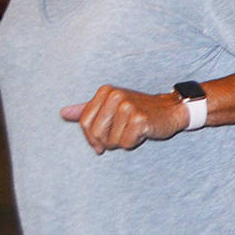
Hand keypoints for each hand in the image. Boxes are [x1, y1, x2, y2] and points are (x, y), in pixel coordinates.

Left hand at [60, 86, 185, 152]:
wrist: (171, 110)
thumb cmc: (139, 110)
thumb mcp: (112, 107)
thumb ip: (87, 110)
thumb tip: (63, 113)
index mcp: (106, 91)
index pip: (84, 123)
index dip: (91, 137)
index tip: (101, 142)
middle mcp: (116, 96)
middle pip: (95, 133)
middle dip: (106, 141)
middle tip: (120, 136)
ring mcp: (128, 107)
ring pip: (110, 140)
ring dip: (121, 142)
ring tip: (132, 131)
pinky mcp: (140, 119)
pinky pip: (125, 143)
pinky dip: (133, 143)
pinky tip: (142, 133)